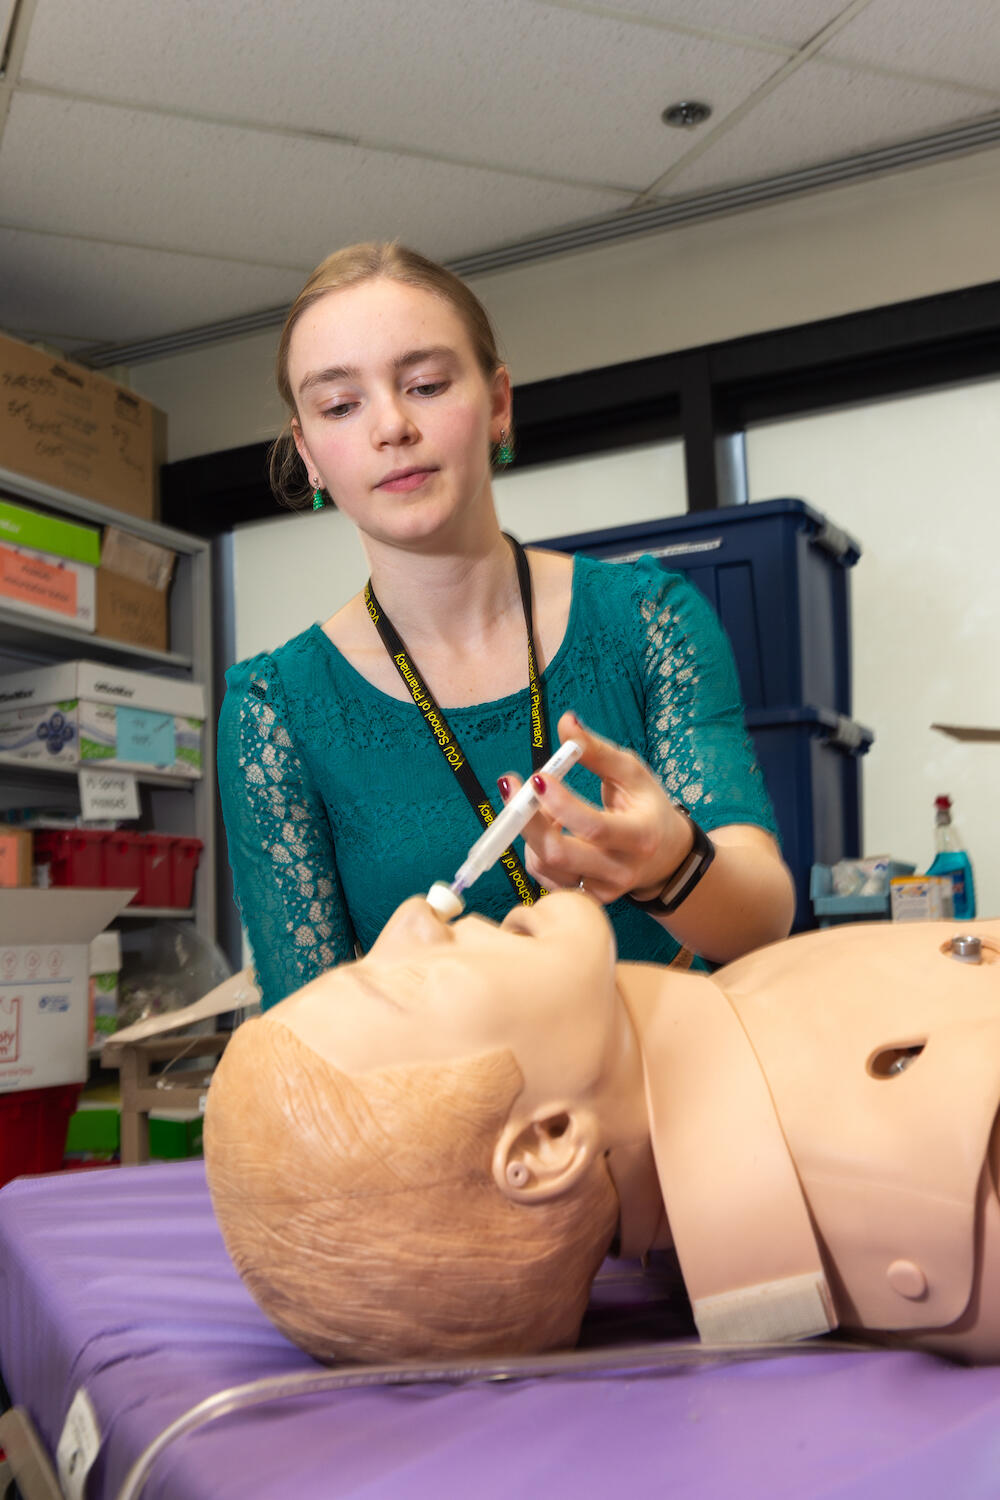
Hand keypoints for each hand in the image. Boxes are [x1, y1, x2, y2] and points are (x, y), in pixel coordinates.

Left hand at [497, 711, 695, 905]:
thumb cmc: (646, 806)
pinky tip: (550, 827)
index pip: (594, 826)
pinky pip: (544, 875)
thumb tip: (566, 722)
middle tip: (510, 785)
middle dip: (527, 819)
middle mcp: (621, 869)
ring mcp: (601, 890)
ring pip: (545, 864)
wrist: (666, 857)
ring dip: (532, 829)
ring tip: (544, 805)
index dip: (560, 803)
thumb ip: (597, 751)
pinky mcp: (584, 898)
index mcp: (640, 836)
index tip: (537, 776)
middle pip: (560, 853)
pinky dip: (536, 847)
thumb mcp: (631, 773)